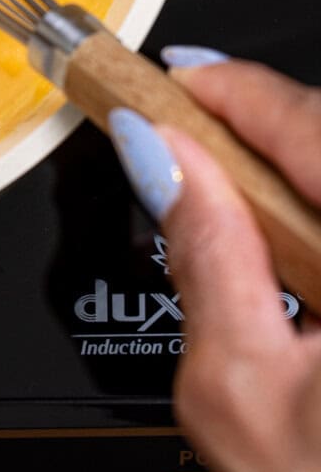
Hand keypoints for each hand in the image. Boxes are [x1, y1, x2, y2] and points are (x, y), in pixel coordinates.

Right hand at [111, 52, 320, 471]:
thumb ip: (204, 254)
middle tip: (177, 135)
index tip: (173, 79)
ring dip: (294, 181)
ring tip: (223, 202)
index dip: (231, 90)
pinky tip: (290, 252)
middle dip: (259, 130)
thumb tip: (164, 159)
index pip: (309, 126)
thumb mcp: (239, 392)